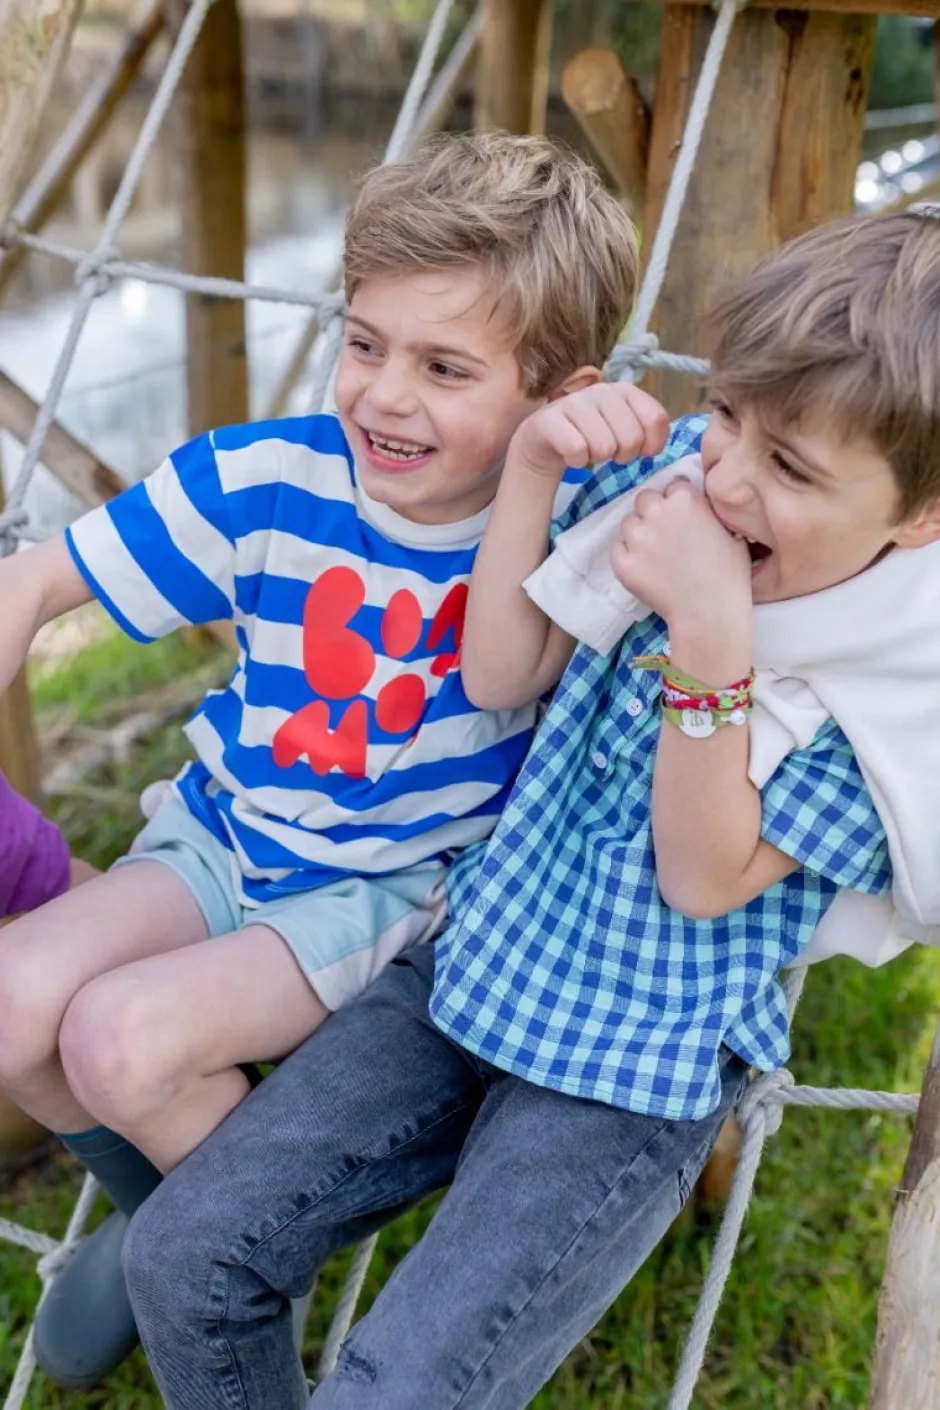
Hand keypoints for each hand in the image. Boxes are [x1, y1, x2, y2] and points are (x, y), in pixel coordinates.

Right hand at [508, 382, 669, 480]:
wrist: (545, 440)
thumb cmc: (590, 436)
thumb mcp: (623, 429)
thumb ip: (646, 429)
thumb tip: (655, 447)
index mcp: (624, 391)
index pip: (655, 419)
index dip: (651, 444)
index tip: (640, 451)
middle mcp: (600, 390)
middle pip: (631, 439)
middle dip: (622, 455)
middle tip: (609, 453)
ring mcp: (573, 403)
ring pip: (604, 446)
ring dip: (596, 458)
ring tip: (588, 451)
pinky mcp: (549, 419)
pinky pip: (577, 450)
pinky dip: (576, 461)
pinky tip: (570, 454)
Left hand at [610, 479, 752, 678]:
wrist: (710, 611)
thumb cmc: (729, 574)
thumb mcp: (730, 530)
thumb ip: (709, 511)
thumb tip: (699, 508)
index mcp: (685, 498)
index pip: (672, 486)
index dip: (677, 502)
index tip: (683, 518)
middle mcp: (657, 511)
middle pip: (644, 499)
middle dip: (653, 512)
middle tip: (665, 534)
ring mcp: (637, 537)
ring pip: (628, 524)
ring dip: (638, 534)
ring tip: (654, 555)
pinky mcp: (622, 562)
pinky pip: (617, 551)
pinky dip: (626, 558)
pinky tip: (643, 570)